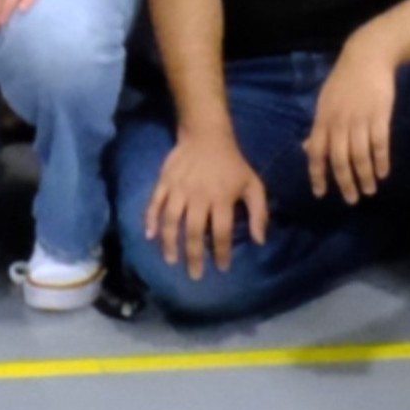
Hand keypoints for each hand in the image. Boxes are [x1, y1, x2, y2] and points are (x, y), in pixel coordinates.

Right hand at [142, 114, 270, 272]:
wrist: (206, 134)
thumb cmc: (232, 163)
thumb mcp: (253, 184)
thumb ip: (259, 212)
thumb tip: (260, 241)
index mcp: (222, 197)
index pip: (221, 231)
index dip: (222, 252)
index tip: (221, 268)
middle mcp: (199, 195)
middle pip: (195, 231)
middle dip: (194, 256)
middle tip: (194, 275)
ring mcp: (179, 188)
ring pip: (172, 221)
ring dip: (171, 243)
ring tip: (171, 261)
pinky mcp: (164, 181)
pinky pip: (154, 203)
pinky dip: (150, 219)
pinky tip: (150, 236)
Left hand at [305, 45, 406, 203]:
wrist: (367, 56)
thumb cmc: (344, 80)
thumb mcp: (324, 101)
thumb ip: (318, 127)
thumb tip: (307, 149)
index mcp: (323, 119)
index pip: (317, 153)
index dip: (318, 175)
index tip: (320, 194)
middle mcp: (339, 122)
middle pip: (340, 160)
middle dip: (345, 183)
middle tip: (351, 200)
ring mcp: (360, 119)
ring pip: (360, 156)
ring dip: (364, 176)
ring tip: (369, 191)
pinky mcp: (379, 116)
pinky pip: (379, 144)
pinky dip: (381, 161)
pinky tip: (383, 173)